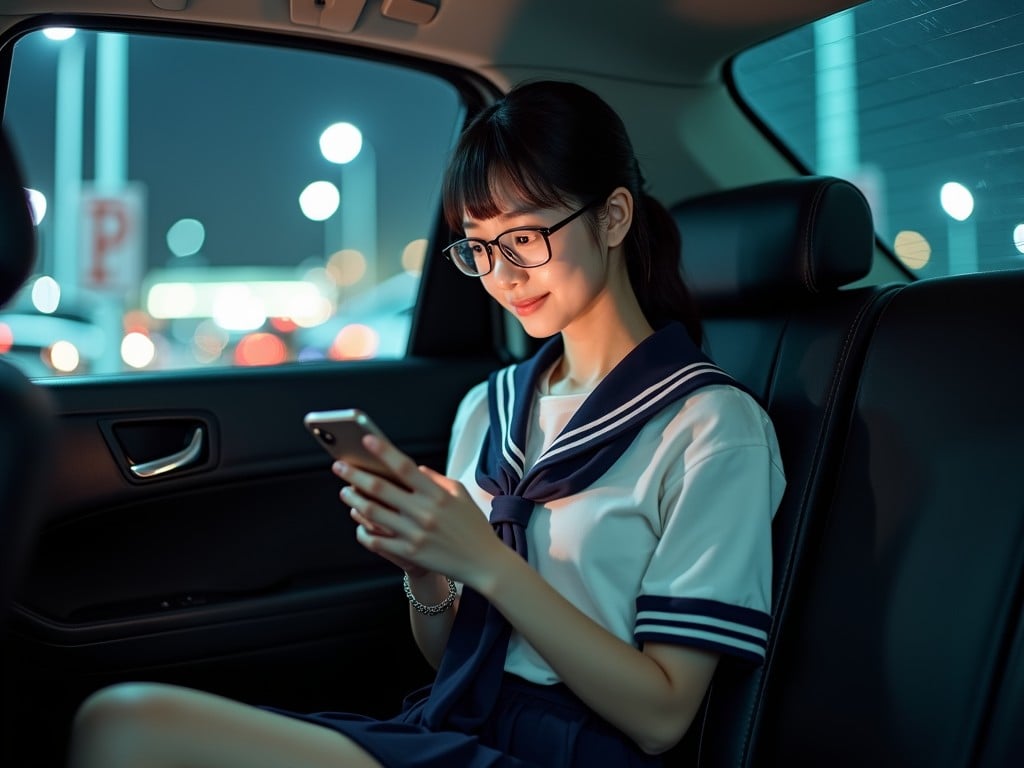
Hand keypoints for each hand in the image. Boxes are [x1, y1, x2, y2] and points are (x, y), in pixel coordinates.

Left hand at [333, 433, 504, 586]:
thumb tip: (414, 468)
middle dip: (355, 475)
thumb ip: (437, 479)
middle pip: (380, 489)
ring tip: (345, 491)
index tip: (367, 440)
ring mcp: (415, 534)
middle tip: (340, 466)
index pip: (405, 467)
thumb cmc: (473, 527)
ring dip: (354, 500)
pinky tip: (358, 524)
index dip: (384, 452)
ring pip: (373, 513)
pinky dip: (364, 531)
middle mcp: (424, 513)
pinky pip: (377, 541)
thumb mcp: (461, 495)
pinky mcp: (410, 554)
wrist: (484, 563)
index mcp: (437, 495)